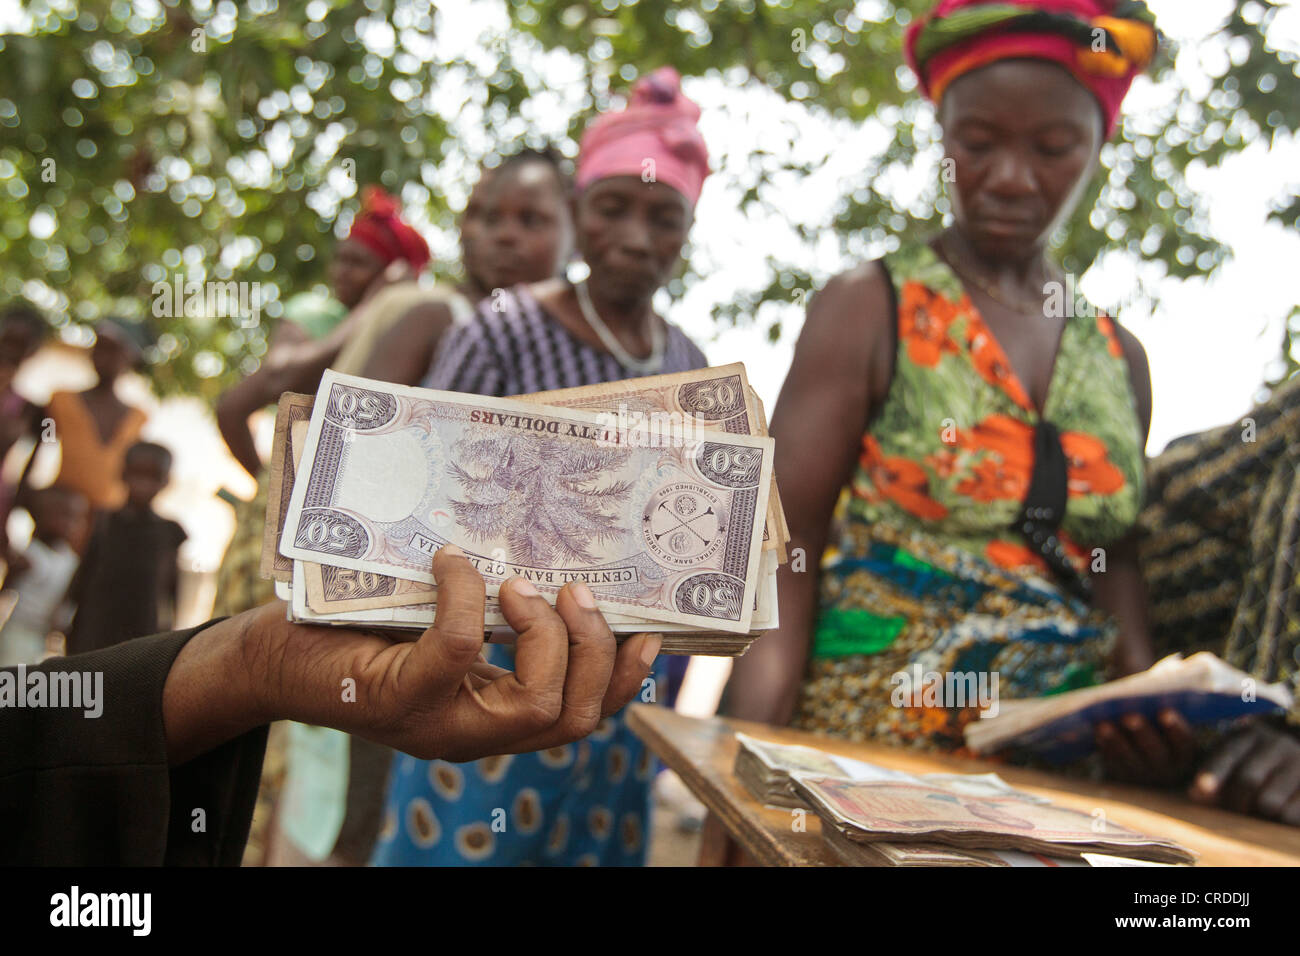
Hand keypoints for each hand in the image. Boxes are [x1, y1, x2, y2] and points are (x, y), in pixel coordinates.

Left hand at [163, 546, 660, 764]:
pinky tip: (452, 563)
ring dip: (547, 638)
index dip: (624, 681)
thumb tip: (546, 541)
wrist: (268, 661)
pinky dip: (466, 599)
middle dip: (594, 653)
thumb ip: (488, 612)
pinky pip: (458, 652)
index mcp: (492, 716)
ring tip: (522, 585)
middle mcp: (473, 733)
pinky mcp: (397, 697)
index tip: (649, 632)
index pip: (582, 717)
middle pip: (575, 720)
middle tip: (576, 593)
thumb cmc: (354, 633)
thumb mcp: (433, 624)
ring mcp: (437, 724)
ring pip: (535, 707)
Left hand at [1095, 708, 1196, 786]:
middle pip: (1155, 751)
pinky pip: (1112, 762)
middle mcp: (1166, 768)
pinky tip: (1096, 732)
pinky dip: (1104, 747)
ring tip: (1103, 724)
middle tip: (1129, 716)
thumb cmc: (1155, 722)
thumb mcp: (1164, 718)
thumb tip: (1145, 689)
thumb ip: (1162, 706)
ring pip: (1130, 759)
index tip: (1164, 712)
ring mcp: (1143, 775)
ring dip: (1115, 741)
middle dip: (1141, 732)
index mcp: (1183, 752)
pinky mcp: (1121, 775)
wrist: (1144, 751)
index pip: (1184, 741)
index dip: (1175, 728)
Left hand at [1189, 722, 1299, 824]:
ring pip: (1269, 802)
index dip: (1213, 774)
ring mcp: (1298, 764)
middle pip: (1247, 780)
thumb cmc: (1252, 759)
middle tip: (1231, 810)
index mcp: (1250, 734)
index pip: (1229, 754)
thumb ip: (1211, 770)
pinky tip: (1276, 812)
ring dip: (1256, 814)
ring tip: (1255, 809)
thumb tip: (1196, 796)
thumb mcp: (1231, 753)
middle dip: (1233, 802)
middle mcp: (1277, 745)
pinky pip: (1289, 815)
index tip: (1199, 792)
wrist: (1297, 753)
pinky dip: (1277, 820)